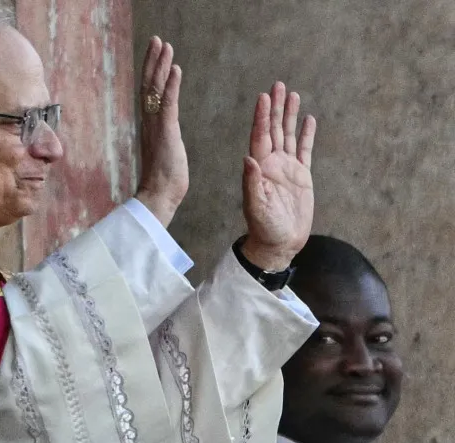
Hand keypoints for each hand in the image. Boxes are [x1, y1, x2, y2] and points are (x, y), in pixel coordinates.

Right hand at [135, 37, 187, 227]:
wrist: (158, 197)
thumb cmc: (163, 182)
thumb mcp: (165, 154)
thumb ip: (163, 140)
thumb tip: (164, 135)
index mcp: (151, 127)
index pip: (150, 93)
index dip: (152, 71)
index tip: (157, 52)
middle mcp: (150, 123)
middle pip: (149, 85)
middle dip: (153, 60)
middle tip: (158, 39)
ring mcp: (156, 127)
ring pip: (156, 90)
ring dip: (161, 66)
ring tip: (165, 45)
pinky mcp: (166, 133)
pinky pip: (168, 104)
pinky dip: (171, 85)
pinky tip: (175, 69)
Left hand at [241, 81, 316, 270]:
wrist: (279, 243)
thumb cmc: (264, 227)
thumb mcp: (256, 205)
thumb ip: (253, 182)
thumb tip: (248, 158)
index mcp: (259, 168)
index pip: (260, 136)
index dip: (261, 116)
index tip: (264, 97)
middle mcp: (271, 164)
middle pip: (273, 129)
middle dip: (275, 107)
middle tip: (278, 85)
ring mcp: (287, 169)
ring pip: (288, 135)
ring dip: (289, 115)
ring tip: (292, 94)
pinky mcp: (301, 176)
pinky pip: (305, 150)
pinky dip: (306, 135)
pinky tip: (308, 120)